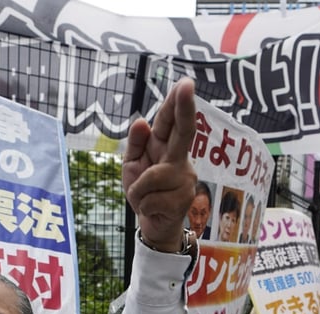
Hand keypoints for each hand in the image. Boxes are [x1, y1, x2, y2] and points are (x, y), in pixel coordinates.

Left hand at [122, 78, 197, 252]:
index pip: (170, 120)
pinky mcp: (184, 199)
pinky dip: (143, 205)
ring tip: (145, 197)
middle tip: (188, 86)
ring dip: (138, 191)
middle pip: (183, 131)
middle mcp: (180, 159)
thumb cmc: (144, 192)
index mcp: (165, 146)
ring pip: (152, 177)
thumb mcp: (132, 165)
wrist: (154, 224)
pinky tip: (153, 208)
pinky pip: (150, 198)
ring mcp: (185, 179)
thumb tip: (141, 121)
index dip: (177, 102)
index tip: (185, 84)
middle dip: (185, 109)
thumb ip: (135, 143)